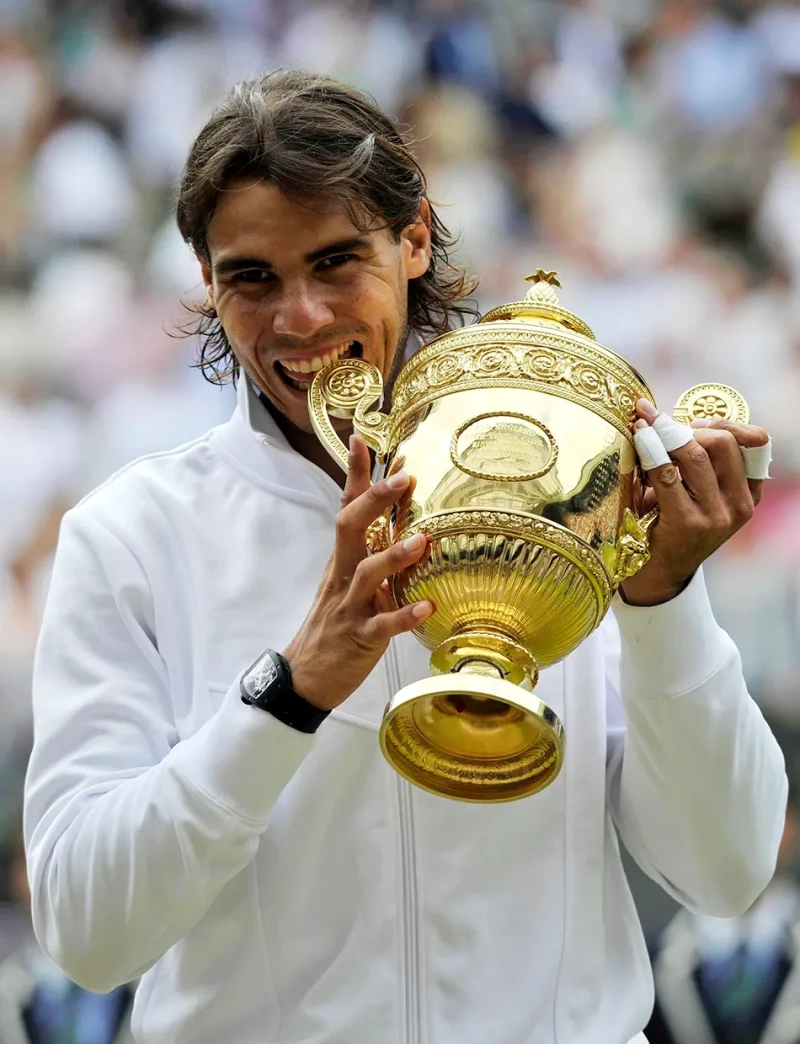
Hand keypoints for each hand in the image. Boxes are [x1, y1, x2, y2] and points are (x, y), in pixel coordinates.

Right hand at [284, 434, 432, 709]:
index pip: (345, 509)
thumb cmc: (333, 626)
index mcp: (341, 560)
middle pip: (350, 528)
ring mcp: (349, 607)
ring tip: (421, 541)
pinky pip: (381, 625)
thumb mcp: (347, 583)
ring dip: (393, 556)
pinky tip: (428, 607)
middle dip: (374, 501)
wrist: (304, 677)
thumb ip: (370, 554)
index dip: (355, 476)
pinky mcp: (359, 638)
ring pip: (366, 574)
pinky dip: (404, 615)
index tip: (364, 439)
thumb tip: (401, 526)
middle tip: (402, 478)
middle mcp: (342, 576)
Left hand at [620, 400, 768, 606]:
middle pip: (724, 443)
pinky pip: (667, 473)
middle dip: (688, 426)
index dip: (726, 422)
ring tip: (642, 425)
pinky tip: (638, 437)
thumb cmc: (669, 525)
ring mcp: (716, 516)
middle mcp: (739, 506)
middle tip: (658, 423)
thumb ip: (698, 462)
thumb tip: (671, 415)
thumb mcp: (695, 494)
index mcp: (748, 495)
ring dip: (665, 433)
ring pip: (697, 454)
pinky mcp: (687, 522)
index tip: (694, 421)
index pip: (757, 443)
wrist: (655, 575)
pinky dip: (650, 449)